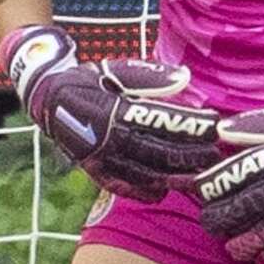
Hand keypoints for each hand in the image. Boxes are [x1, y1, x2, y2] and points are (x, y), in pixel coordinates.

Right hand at [4, 24, 221, 200]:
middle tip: (216, 154)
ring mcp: (97, 157)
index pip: (158, 120)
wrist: (48, 99)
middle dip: (188, 154)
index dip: (188, 125)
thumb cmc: (91, 80)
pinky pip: (118, 185)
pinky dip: (140, 191)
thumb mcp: (116, 70)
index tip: (215, 125)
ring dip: (172, 177)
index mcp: (112, 110)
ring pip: (140, 172)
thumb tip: (185, 78)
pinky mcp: (91, 169)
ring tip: (199, 177)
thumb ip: (150, 76)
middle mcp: (104, 138)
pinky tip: (162, 193)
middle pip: (154, 151)